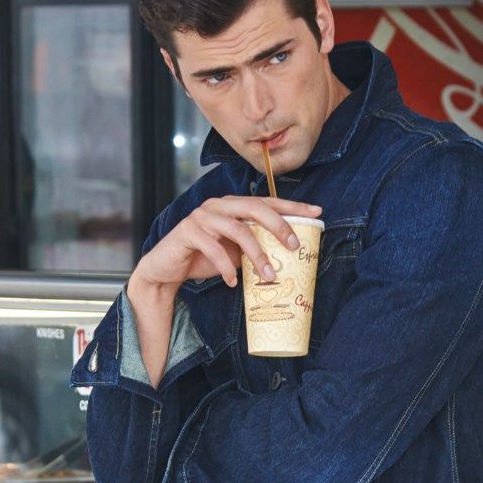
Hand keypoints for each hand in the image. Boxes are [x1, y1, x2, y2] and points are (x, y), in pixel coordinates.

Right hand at [134, 196, 322, 294]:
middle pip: (253, 207)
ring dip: (256, 254)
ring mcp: (201, 216)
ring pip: (236, 229)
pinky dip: (226, 267)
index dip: (292, 206)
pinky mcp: (187, 232)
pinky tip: (234, 281)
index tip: (317, 213)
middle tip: (294, 246)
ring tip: (269, 275)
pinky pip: (213, 248)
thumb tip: (287, 256)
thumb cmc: (203, 258)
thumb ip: (254, 246)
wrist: (165, 269)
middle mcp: (218, 205)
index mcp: (232, 205)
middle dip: (278, 225)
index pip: (267, 201)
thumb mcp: (234, 251)